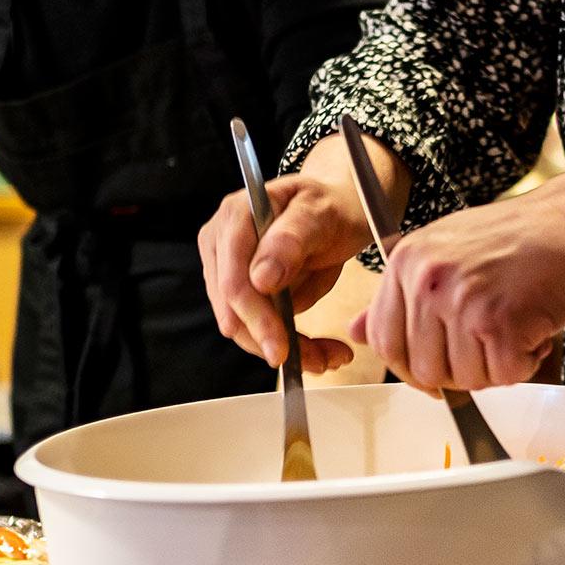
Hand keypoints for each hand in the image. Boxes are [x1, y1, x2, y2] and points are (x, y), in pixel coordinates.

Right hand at [198, 172, 361, 371]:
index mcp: (236, 216)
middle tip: (321, 361)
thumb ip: (292, 238)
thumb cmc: (333, 204)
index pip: (234, 281)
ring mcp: (229, 267)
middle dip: (274, 341)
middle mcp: (222, 242)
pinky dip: (290, 343)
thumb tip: (259, 279)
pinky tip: (321, 351)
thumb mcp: (322, 213)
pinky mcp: (244, 290)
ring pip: (244, 326)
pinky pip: (259, 326)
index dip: (256, 319)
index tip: (282, 349)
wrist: (342, 206)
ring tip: (329, 357)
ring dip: (286, 349)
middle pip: (234, 311)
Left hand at [351, 182, 564, 390]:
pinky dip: (525, 362)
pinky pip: (504, 376)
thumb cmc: (522, 237)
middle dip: (462, 369)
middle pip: (424, 369)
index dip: (411, 367)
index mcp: (406, 259)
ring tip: (518, 324)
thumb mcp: (448, 250)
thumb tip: (355, 332)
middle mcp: (426, 278)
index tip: (438, 370)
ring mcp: (461, 299)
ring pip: (464, 379)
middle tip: (493, 342)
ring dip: (497, 366)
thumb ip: (403, 293)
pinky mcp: (500, 321)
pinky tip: (536, 328)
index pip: (384, 340)